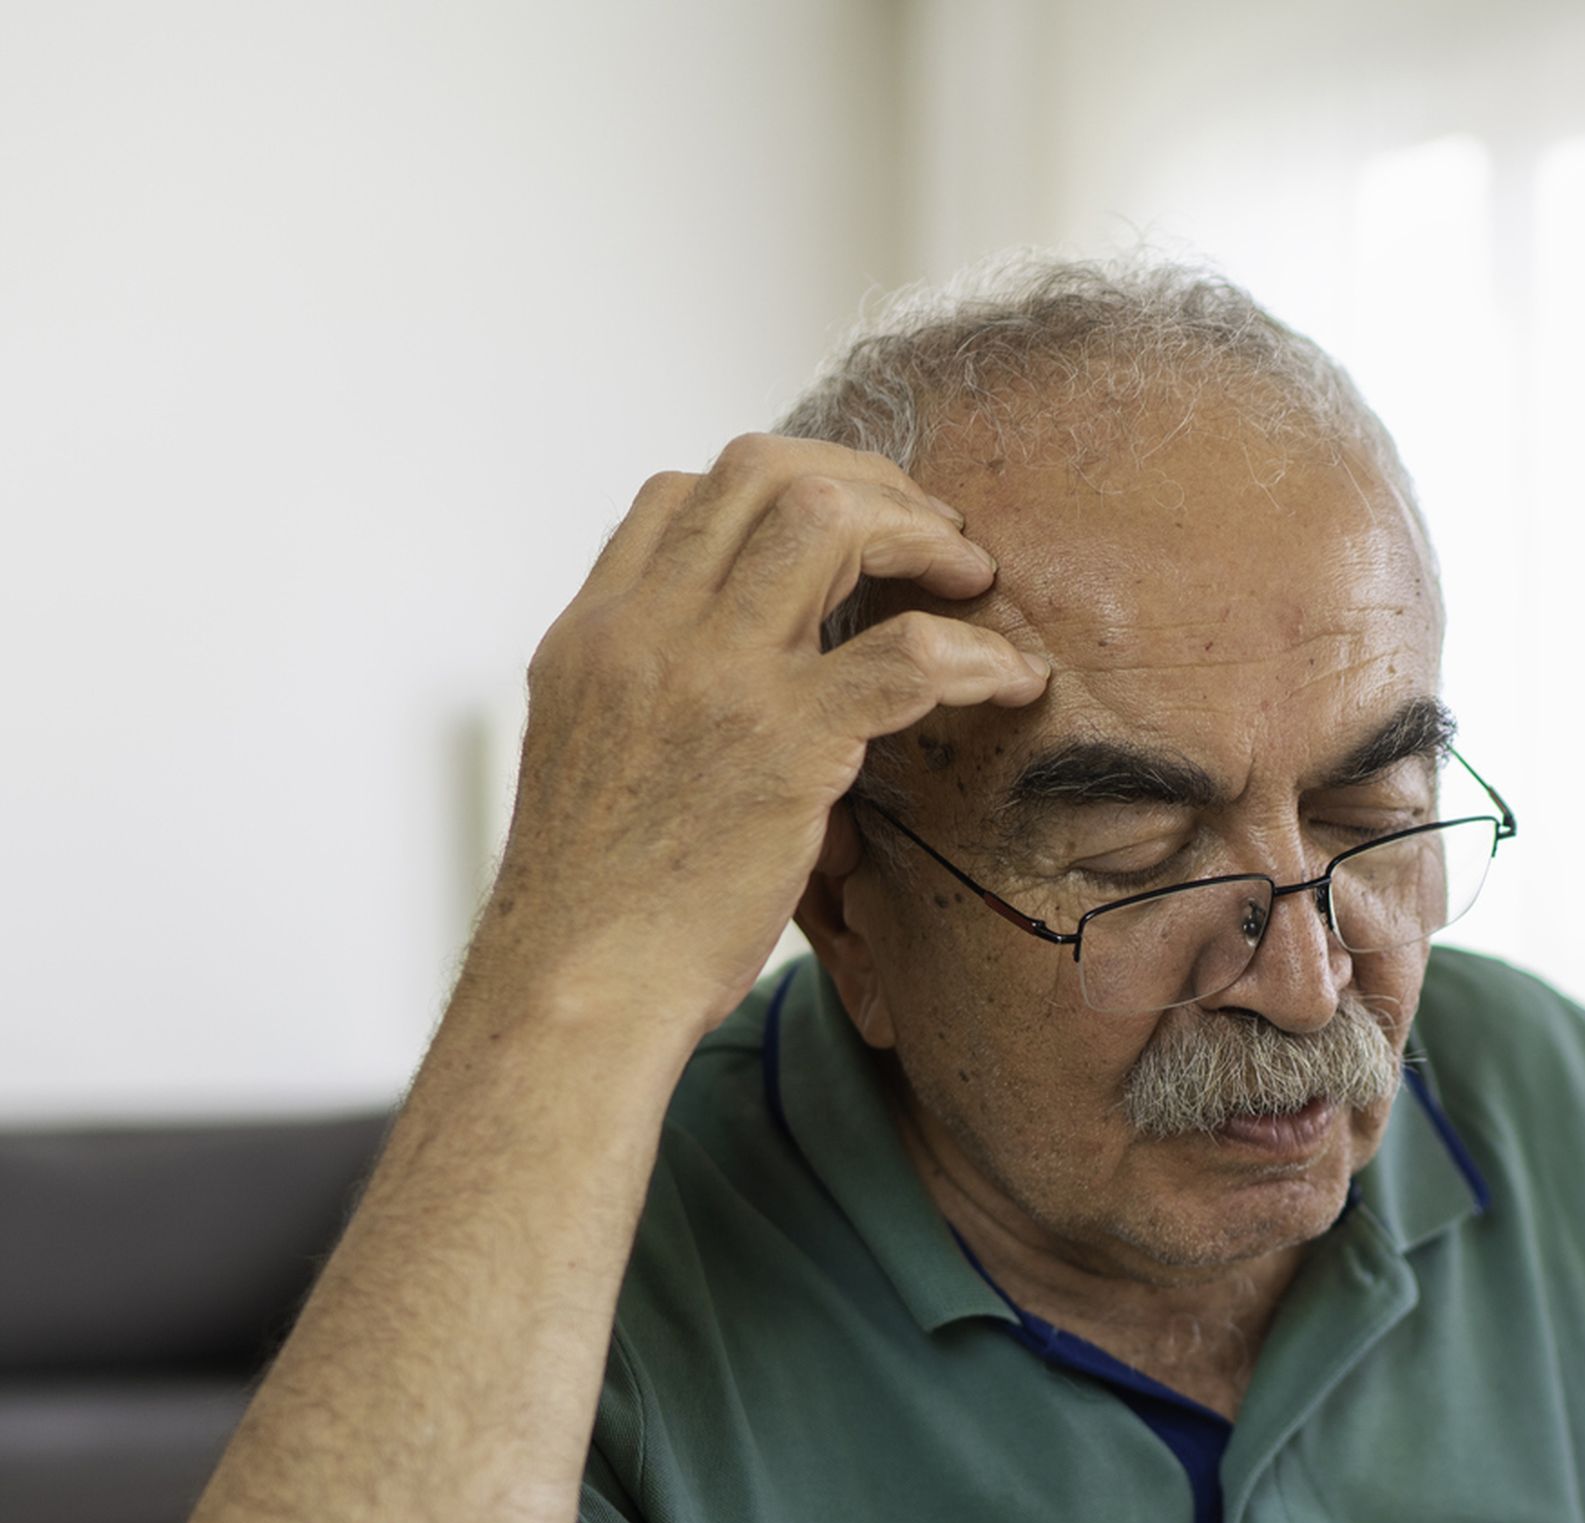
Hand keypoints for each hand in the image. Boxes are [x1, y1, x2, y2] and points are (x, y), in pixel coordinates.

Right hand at [470, 436, 1048, 1037]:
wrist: (574, 988)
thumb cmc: (594, 905)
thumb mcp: (587, 758)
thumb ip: (644, 693)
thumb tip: (721, 685)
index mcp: (591, 632)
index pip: (679, 494)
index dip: (776, 490)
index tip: (843, 532)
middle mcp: (644, 631)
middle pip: (761, 472)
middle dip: (866, 484)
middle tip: (931, 536)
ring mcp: (713, 679)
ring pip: (827, 520)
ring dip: (918, 533)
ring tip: (969, 578)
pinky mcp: (783, 746)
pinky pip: (906, 656)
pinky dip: (973, 654)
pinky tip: (1010, 681)